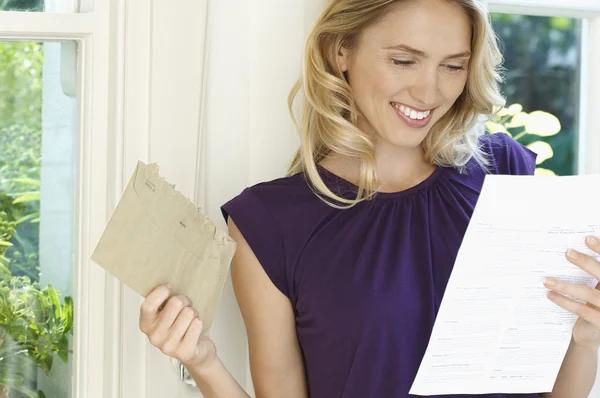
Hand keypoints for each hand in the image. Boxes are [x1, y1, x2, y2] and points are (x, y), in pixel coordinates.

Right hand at [139, 284, 216, 366]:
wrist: (197, 351)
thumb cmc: (181, 326)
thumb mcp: (167, 312)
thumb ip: (163, 299)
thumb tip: (166, 279)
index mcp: (146, 325)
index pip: (148, 305)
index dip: (161, 292)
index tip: (170, 287)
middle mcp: (154, 337)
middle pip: (174, 304)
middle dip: (185, 300)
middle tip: (186, 305)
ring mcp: (168, 346)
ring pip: (189, 313)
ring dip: (193, 313)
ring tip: (190, 319)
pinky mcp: (185, 352)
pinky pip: (197, 324)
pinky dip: (199, 323)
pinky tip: (195, 329)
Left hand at [544, 236, 599, 350]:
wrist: (595, 334)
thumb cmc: (596, 305)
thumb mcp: (597, 288)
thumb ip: (592, 272)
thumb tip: (570, 251)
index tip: (587, 238)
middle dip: (585, 263)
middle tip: (567, 252)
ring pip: (588, 294)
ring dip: (565, 285)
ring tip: (546, 280)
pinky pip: (581, 311)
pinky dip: (564, 302)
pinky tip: (550, 295)